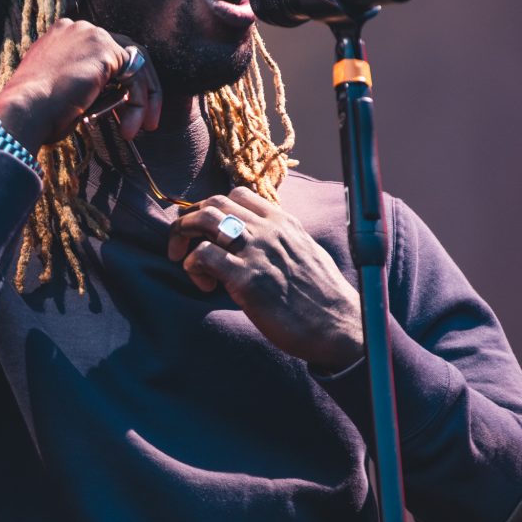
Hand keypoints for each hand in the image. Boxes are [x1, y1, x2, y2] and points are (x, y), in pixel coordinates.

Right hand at [0, 18, 161, 149]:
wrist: (23, 112)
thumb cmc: (34, 112)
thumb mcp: (59, 89)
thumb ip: (83, 82)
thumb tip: (108, 96)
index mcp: (63, 35)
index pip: (103, 52)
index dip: (117, 81)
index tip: (121, 110)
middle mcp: (79, 28)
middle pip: (125, 53)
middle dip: (139, 89)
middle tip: (143, 120)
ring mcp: (93, 36)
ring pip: (135, 65)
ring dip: (142, 100)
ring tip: (139, 129)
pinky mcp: (105, 51)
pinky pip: (135, 77)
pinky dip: (139, 103)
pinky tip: (130, 126)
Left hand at [168, 186, 364, 370]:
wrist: (338, 327)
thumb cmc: (321, 298)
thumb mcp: (306, 254)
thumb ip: (282, 241)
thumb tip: (259, 241)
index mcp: (283, 222)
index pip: (237, 194)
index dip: (214, 210)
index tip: (209, 234)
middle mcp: (268, 230)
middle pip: (213, 202)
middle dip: (190, 221)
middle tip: (184, 247)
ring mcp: (257, 252)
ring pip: (204, 219)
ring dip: (184, 237)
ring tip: (185, 261)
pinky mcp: (246, 279)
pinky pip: (203, 255)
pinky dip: (193, 267)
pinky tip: (205, 286)